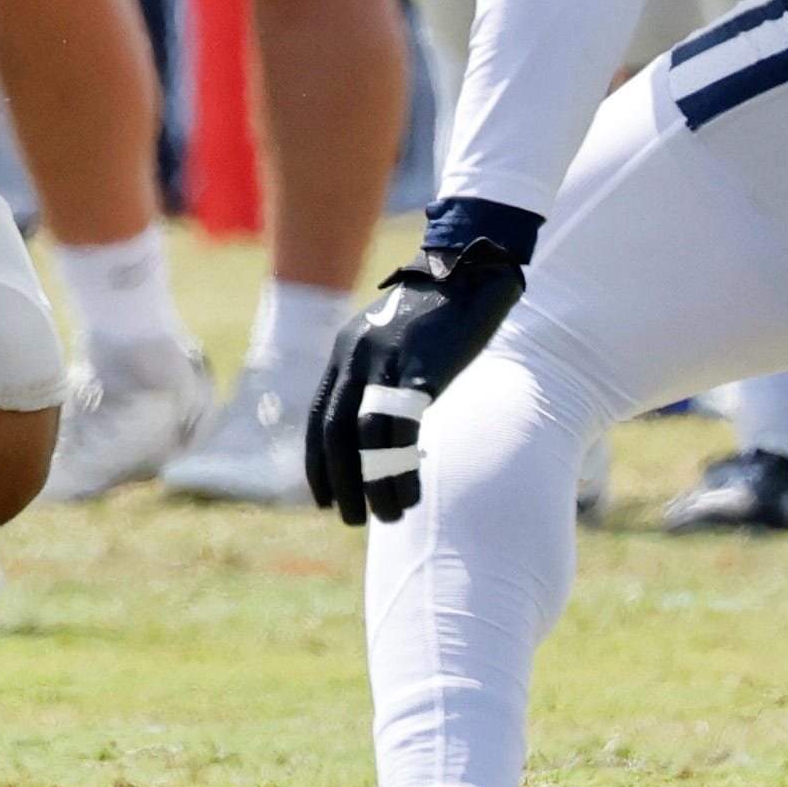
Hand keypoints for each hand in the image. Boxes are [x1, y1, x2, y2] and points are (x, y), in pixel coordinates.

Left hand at [307, 223, 531, 523]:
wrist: (470, 268)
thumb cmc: (439, 309)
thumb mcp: (396, 339)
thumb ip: (381, 373)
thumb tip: (378, 422)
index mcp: (346, 351)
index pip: (318, 416)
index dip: (317, 462)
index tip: (323, 498)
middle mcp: (356, 357)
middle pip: (334, 434)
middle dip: (341, 483)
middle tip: (354, 519)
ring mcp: (386, 361)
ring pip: (364, 439)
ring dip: (373, 485)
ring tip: (390, 516)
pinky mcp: (421, 368)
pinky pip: (401, 429)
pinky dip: (401, 466)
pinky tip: (412, 489)